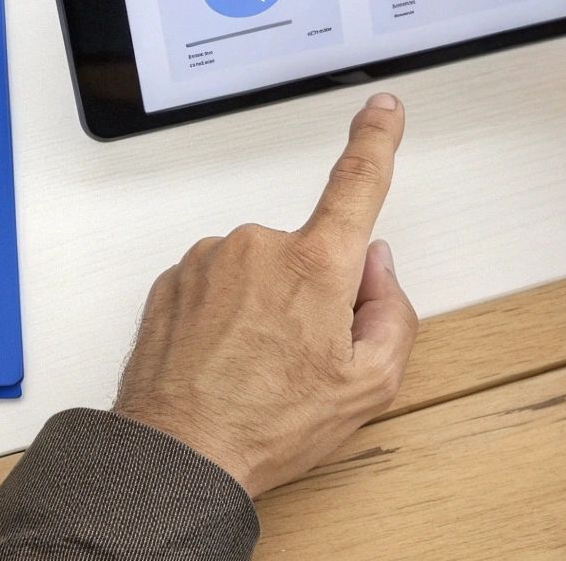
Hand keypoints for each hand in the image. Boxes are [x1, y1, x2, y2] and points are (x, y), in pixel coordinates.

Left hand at [113, 94, 417, 497]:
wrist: (176, 454)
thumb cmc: (266, 425)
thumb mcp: (367, 386)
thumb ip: (392, 314)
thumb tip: (376, 269)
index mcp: (316, 265)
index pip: (357, 182)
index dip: (375, 140)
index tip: (383, 111)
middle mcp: (259, 247)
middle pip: (307, 254)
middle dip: (313, 295)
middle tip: (300, 360)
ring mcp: (210, 260)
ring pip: (259, 272)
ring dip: (263, 307)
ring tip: (253, 371)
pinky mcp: (173, 279)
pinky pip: (217, 286)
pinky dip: (224, 317)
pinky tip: (222, 363)